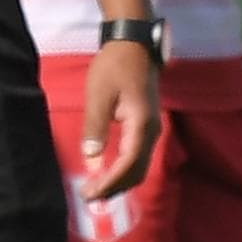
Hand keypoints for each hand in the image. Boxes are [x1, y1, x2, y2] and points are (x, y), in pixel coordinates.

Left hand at [79, 34, 160, 197]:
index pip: (129, 164)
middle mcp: (152, 131)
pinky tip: (107, 173)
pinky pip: (138, 157)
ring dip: (119, 181)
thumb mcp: (99, 94)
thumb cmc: (114, 65)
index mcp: (141, 124)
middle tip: (89, 196)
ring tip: (96, 189)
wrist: (134, 44)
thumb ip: (95, 127)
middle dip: (114, 188)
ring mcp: (152, 130)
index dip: (110, 183)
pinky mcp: (146, 127)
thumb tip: (92, 158)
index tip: (91, 193)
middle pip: (137, 172)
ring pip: (139, 167)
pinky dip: (123, 170)